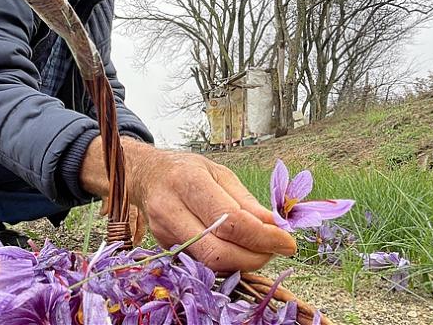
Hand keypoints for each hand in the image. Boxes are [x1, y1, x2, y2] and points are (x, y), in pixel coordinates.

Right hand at [80, 137, 295, 271]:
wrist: (145, 175)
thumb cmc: (186, 170)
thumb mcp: (220, 173)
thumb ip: (247, 202)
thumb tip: (276, 227)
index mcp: (189, 182)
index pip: (231, 221)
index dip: (263, 237)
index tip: (287, 241)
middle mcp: (171, 210)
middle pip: (217, 251)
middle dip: (254, 257)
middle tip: (276, 250)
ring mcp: (164, 233)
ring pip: (209, 263)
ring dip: (242, 263)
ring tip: (260, 249)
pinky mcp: (165, 247)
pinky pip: (201, 263)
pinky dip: (226, 262)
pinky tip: (238, 251)